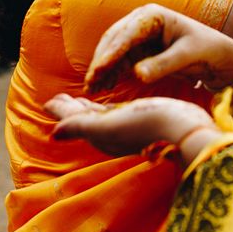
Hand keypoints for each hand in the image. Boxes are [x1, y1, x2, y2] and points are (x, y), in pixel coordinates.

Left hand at [46, 94, 216, 157]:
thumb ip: (78, 126)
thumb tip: (53, 133)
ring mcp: (127, 127)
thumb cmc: (144, 126)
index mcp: (99, 133)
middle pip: (85, 117)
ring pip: (100, 115)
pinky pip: (117, 111)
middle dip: (72, 108)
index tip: (48, 100)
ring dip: (87, 106)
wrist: (183, 129)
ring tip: (80, 98)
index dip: (61, 110)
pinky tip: (109, 102)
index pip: (74, 119)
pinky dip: (106, 106)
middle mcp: (111, 132)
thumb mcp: (106, 126)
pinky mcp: (142, 118)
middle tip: (60, 97)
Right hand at [85, 4, 232, 122]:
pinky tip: (104, 87)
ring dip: (102, 70)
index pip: (126, 35)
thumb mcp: (188, 56)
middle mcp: (142, 22)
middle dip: (101, 62)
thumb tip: (137, 75)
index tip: (98, 71)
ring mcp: (139, 36)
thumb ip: (163, 65)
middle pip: (114, 41)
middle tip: (90, 84)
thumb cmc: (208, 49)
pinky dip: (111, 74)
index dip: (110, 54)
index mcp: (153, 15)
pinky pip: (120, 62)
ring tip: (93, 90)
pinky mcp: (140, 51)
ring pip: (113, 53)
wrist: (220, 56)